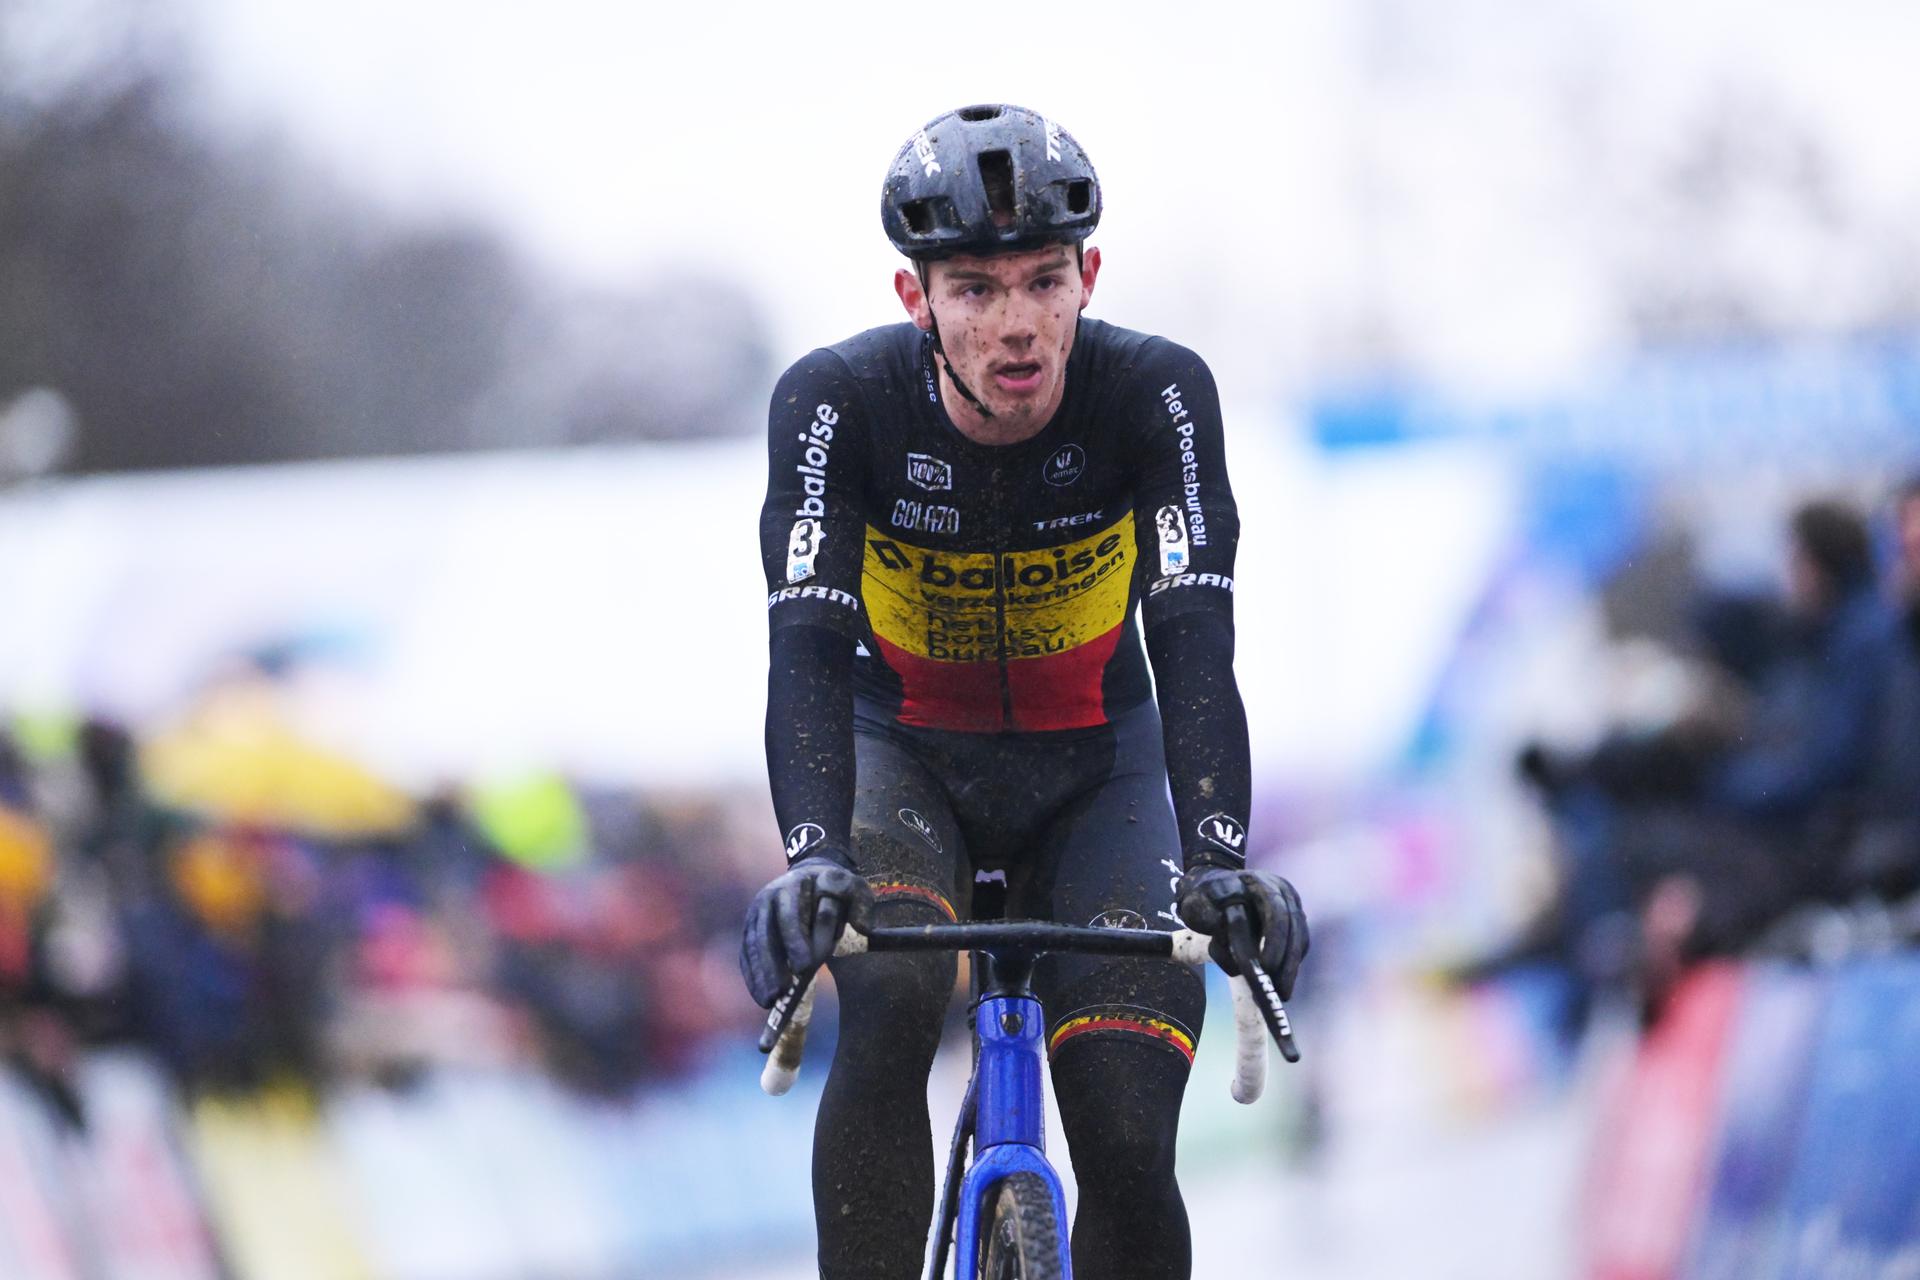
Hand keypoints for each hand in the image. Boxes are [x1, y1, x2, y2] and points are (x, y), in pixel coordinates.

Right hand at [739, 857, 873, 1007]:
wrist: (809, 877)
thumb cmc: (834, 888)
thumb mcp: (854, 887)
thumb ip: (862, 905)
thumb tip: (862, 928)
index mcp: (792, 885)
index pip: (790, 914)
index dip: (795, 940)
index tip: (805, 967)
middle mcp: (767, 897)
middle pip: (765, 934)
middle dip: (773, 965)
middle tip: (783, 992)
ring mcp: (756, 914)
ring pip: (753, 946)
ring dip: (760, 975)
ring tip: (771, 1000)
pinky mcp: (751, 930)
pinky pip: (747, 955)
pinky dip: (752, 976)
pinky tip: (761, 996)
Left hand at [1176, 867, 1308, 998]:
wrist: (1212, 887)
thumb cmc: (1202, 898)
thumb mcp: (1197, 904)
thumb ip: (1212, 918)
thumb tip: (1230, 932)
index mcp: (1258, 883)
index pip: (1275, 912)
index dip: (1274, 940)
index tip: (1266, 967)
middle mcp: (1280, 891)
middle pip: (1293, 929)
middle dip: (1287, 963)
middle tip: (1278, 991)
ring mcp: (1290, 904)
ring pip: (1299, 939)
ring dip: (1291, 968)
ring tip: (1281, 994)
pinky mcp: (1292, 919)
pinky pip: (1298, 944)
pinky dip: (1291, 964)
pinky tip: (1280, 983)